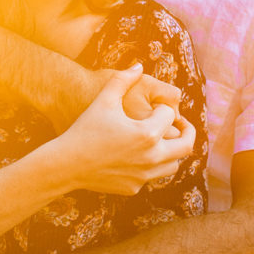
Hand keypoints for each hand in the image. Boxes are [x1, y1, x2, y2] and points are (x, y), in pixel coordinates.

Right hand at [56, 64, 195, 195]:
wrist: (66, 163)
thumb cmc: (85, 128)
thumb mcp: (104, 99)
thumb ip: (123, 79)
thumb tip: (138, 65)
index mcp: (148, 133)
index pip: (170, 115)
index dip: (162, 108)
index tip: (155, 107)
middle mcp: (152, 157)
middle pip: (186, 145)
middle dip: (187, 131)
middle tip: (180, 123)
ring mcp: (144, 175)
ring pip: (173, 164)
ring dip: (172, 150)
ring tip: (162, 139)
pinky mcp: (134, 188)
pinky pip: (152, 176)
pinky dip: (152, 165)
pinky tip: (139, 155)